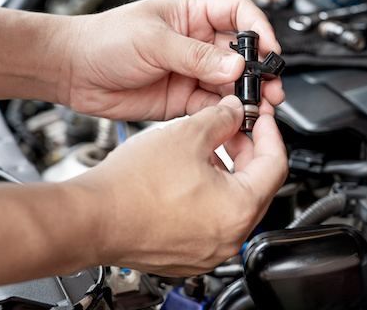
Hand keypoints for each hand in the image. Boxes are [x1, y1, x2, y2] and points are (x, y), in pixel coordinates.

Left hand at [57, 0, 283, 120]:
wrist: (73, 72)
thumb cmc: (103, 40)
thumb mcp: (153, 41)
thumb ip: (195, 56)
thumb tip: (233, 66)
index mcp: (192, 14)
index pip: (239, 14)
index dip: (259, 30)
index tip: (270, 50)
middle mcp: (198, 43)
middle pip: (242, 54)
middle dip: (259, 70)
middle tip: (271, 87)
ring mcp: (192, 71)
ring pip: (231, 84)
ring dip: (246, 95)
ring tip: (256, 107)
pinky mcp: (184, 98)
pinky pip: (213, 106)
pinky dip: (227, 114)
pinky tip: (233, 118)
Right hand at [70, 95, 287, 275]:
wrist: (90, 219)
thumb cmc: (132, 188)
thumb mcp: (187, 134)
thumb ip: (221, 119)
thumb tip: (234, 113)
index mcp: (239, 209)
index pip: (276, 164)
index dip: (270, 132)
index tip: (262, 119)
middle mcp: (230, 237)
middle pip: (256, 185)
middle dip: (247, 150)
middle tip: (233, 127)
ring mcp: (208, 250)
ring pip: (232, 203)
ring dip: (227, 171)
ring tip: (207, 146)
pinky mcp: (187, 254)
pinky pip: (211, 220)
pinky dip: (209, 194)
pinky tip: (190, 173)